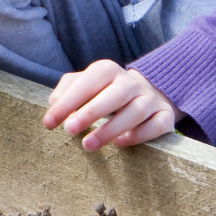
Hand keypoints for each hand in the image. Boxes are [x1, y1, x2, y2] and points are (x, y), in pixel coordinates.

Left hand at [43, 60, 180, 150]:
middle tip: (69, 131)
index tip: (49, 123)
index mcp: (107, 70)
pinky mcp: (165, 116)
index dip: (67, 102)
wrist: (143, 94)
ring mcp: (150, 98)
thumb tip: (54, 104)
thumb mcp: (82, 86)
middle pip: (115, 94)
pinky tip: (120, 144)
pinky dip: (140, 135)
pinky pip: (157, 125)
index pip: (87, 82)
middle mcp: (131, 82)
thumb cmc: (102, 93)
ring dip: (111, 129)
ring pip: (136, 111)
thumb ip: (65, 92)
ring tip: (88, 145)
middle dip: (90, 113)